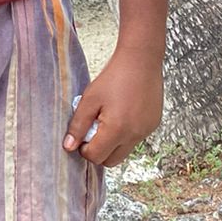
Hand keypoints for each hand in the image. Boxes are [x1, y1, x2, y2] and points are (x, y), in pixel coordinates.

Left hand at [64, 47, 163, 167]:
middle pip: (111, 161)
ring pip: (125, 150)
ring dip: (113, 143)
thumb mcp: (90, 98)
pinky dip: (126, 133)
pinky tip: (123, 112)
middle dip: (99, 151)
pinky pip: (136, 139)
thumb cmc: (114, 76)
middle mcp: (134, 135)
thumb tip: (69, 146)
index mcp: (117, 130)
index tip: (82, 135)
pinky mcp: (153, 124)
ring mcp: (146, 131)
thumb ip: (78, 125)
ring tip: (109, 118)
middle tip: (94, 129)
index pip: (96, 157)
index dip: (84, 149)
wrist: (141, 59)